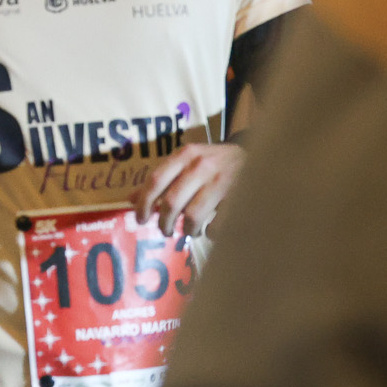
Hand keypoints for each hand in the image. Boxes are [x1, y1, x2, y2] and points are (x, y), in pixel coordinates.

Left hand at [129, 141, 245, 237]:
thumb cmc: (213, 161)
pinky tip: (210, 231)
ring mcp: (221, 180)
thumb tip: (130, 200)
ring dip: (187, 229)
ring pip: (193, 215)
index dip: (144, 203)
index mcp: (184, 155)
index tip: (140, 219)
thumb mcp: (186, 162)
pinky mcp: (239, 196)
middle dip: (163, 222)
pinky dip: (210, 232)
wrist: (257, 154)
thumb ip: (161, 179)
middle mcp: (201, 165)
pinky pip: (218, 223)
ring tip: (189, 231)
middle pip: (171, 201)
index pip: (155, 180)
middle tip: (164, 230)